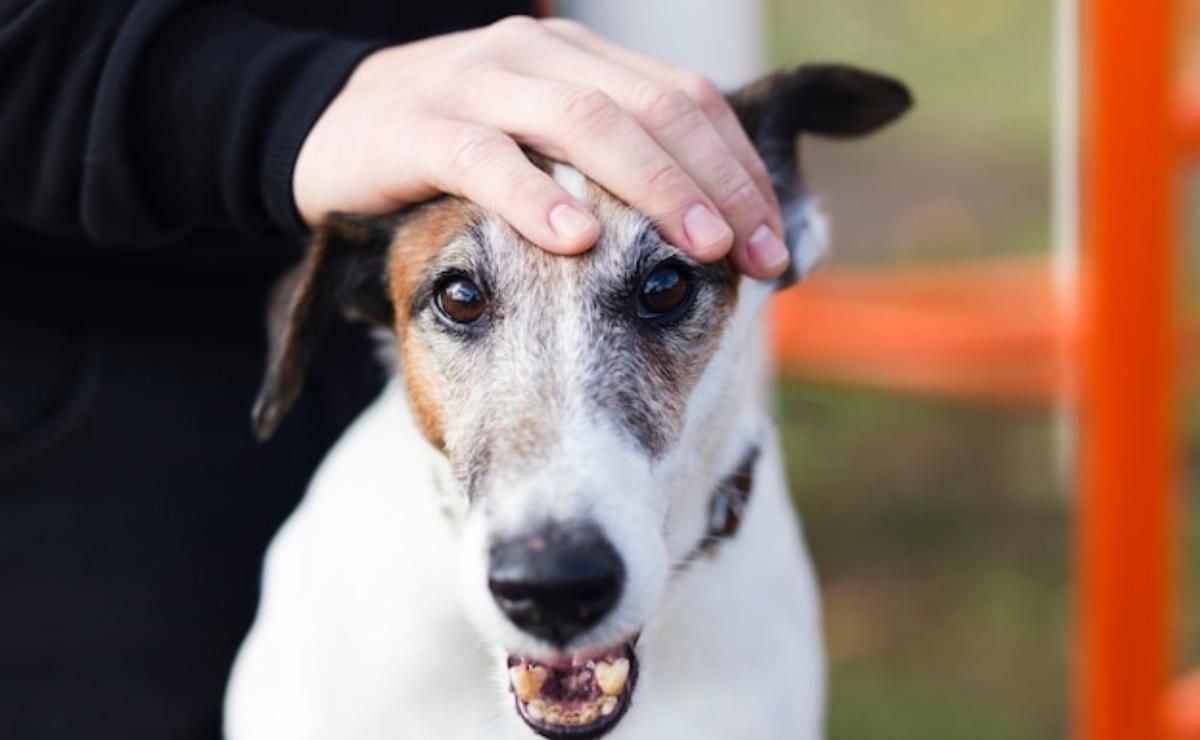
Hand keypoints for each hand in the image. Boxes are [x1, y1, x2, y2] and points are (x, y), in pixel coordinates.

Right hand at [293, 16, 788, 277]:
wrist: (331, 126)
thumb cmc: (456, 151)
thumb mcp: (545, 145)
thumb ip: (615, 167)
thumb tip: (710, 231)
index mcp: (581, 59)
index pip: (685, 100)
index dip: (739, 169)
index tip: (777, 244)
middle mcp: (537, 56)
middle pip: (651, 108)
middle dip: (714, 184)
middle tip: (756, 254)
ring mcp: (474, 82)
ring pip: (581, 121)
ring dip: (650, 186)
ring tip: (695, 248)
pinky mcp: (413, 125)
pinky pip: (482, 157)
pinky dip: (532, 197)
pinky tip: (573, 243)